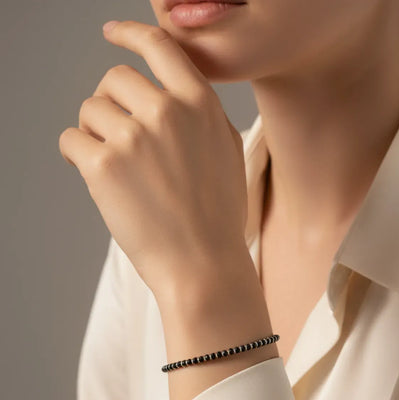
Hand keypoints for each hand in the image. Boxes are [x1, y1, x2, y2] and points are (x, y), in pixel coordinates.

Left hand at [58, 20, 249, 299]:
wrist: (204, 265)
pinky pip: (70, 140)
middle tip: (118, 138)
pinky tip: (94, 176)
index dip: (131, 35)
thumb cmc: (217, 217)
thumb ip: (201, 115)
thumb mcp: (227, 153)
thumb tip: (173, 92)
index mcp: (200, 105)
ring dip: (95, 134)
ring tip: (116, 168)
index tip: (113, 34)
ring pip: (90, 110)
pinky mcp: (104, 166)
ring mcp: (134, 138)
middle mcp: (167, 112)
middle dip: (111, 105)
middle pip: (114, 79)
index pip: (160, 46)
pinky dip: (77, 156)